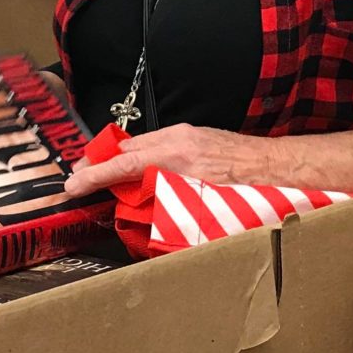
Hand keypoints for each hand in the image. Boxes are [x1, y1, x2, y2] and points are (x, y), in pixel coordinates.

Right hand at [64, 123, 275, 198]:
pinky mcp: (198, 137)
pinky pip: (160, 144)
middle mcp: (179, 139)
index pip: (123, 164)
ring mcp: (189, 135)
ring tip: (103, 179)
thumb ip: (165, 207)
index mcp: (176, 156)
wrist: (280, 168)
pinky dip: (143, 158)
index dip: (94, 176)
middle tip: (79, 180)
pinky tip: (140, 173)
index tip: (72, 185)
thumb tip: (139, 217)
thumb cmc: (250, 191)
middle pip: (127, 148)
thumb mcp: (202, 208)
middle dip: (100, 164)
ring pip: (143, 145)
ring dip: (121, 162)